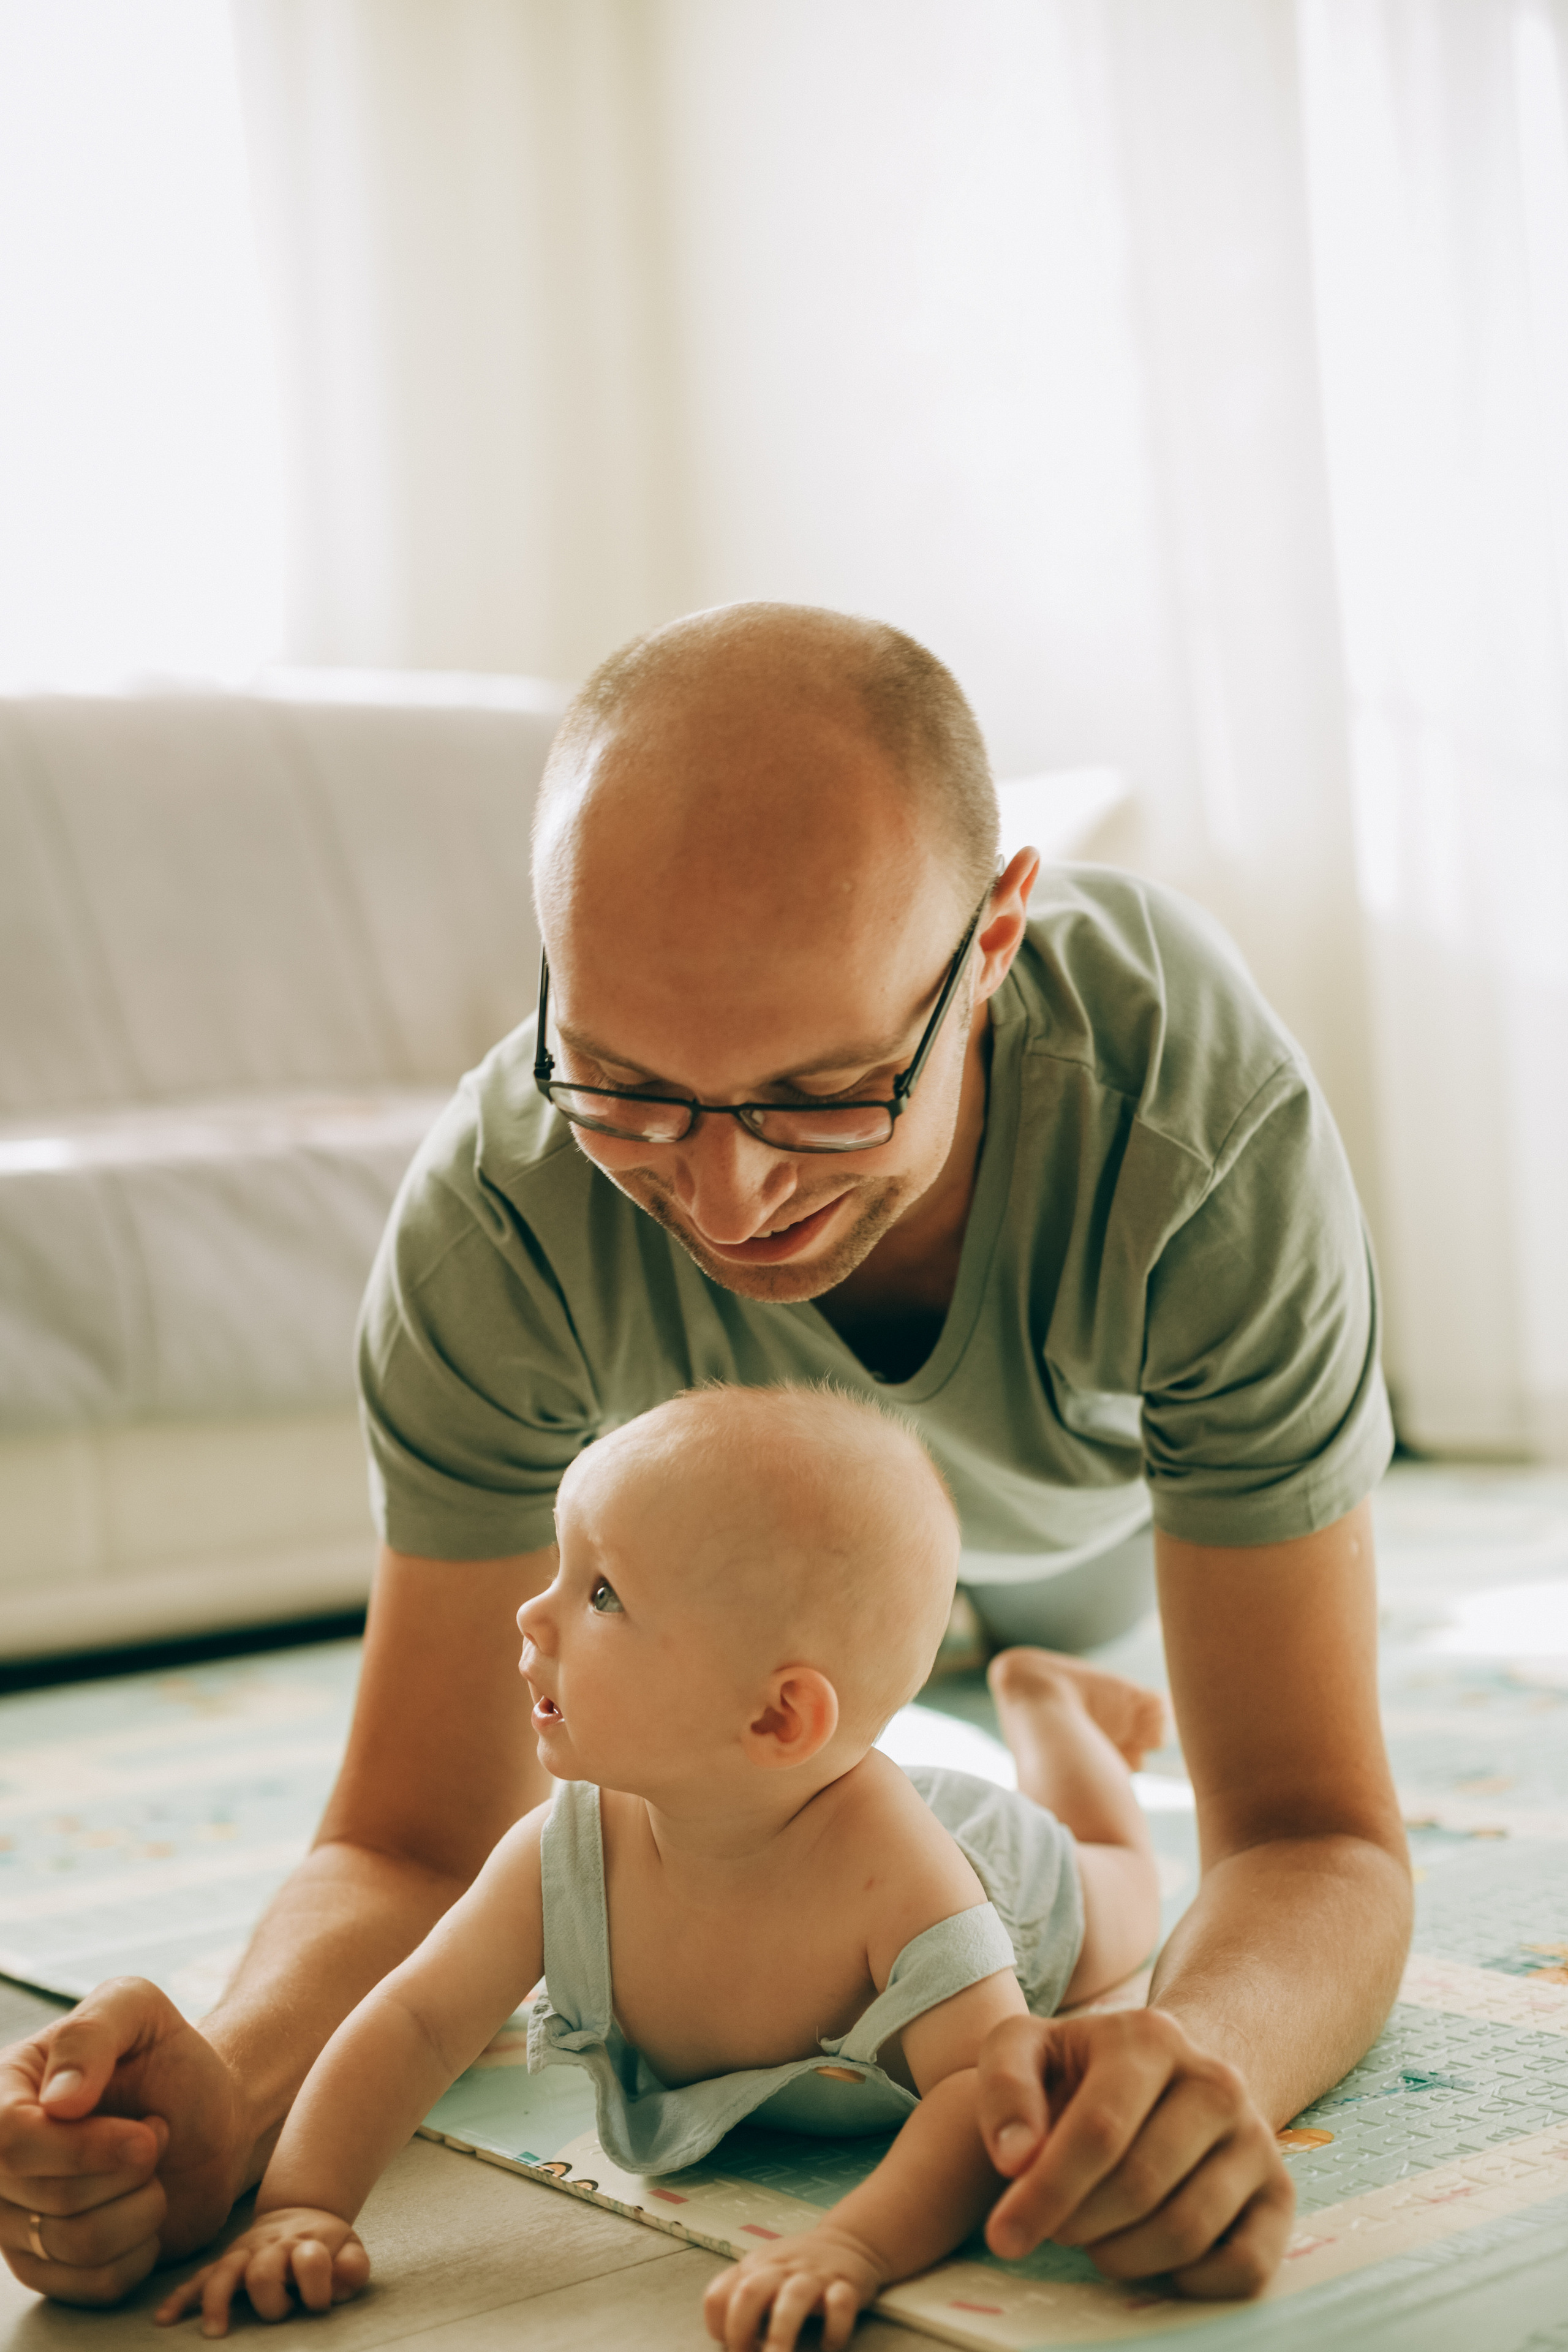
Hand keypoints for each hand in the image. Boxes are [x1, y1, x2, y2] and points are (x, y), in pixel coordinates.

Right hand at [0, 1978, 252, 2305]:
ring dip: (141, 2206)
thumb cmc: (169, 2059)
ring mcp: (20, 2222)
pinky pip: (93, 2284)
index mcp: (7, 2092)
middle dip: (128, 2168)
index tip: (146, 2127)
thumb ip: (93, 2032)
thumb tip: (58, 2102)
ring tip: (154, 2170)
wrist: (210, 2115)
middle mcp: (0, 2163)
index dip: (82, 2146)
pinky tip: (149, 2210)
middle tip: (156, 2135)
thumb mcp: (138, 2009)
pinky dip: (141, 2250)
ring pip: (71, 2245)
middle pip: (45, 2197)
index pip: (9, 2139)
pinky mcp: (55, 2269)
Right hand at [154, 2208, 368, 2336]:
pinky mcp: (226, 2261)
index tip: (322, 2302)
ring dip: (217, 2301)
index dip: (319, 2285)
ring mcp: (245, 2253)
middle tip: (279, 2314)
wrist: (302, 2212)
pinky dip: (181, 2297)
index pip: (310, 2259)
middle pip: (263, 2271)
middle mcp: (271, 2247)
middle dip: (271, 2298)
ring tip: (215, 2332)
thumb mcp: (350, 2249)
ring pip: (224, 2271)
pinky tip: (164, 2319)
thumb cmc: (326, 2244)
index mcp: (306, 2242)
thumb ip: (353, 2267)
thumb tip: (341, 2282)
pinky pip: (198, 2278)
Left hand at [703, 2224, 882, 2351]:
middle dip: (741, 2329)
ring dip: (781, 2334)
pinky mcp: (846, 2284)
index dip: (717, 2325)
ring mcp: (813, 2275)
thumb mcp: (764, 2271)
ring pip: (793, 2298)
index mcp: (756, 2268)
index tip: (728, 2346)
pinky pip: (840, 2303)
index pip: (720, 2293)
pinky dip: (834, 2327)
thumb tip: (726, 2342)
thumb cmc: (797, 2266)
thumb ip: (744, 2297)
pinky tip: (829, 2345)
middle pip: (750, 2291)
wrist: (846, 2239)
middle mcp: (781, 2269)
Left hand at [977, 2009, 1293, 2296]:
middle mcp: (1217, 2081)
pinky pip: (1243, 2267)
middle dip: (1079, 2223)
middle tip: (1054, 2226)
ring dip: (1122, 2256)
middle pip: (1140, 2184)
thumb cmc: (1081, 2072)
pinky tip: (1151, 2259)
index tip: (1004, 2235)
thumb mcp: (1026, 2049)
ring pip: (1187, 2231)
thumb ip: (1005, 2086)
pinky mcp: (1279, 2194)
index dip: (1046, 2191)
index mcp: (1152, 2036)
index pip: (1100, 2129)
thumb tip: (1015, 2159)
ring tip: (1094, 2236)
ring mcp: (1256, 2138)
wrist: (1167, 2079)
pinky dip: (1188, 2282)